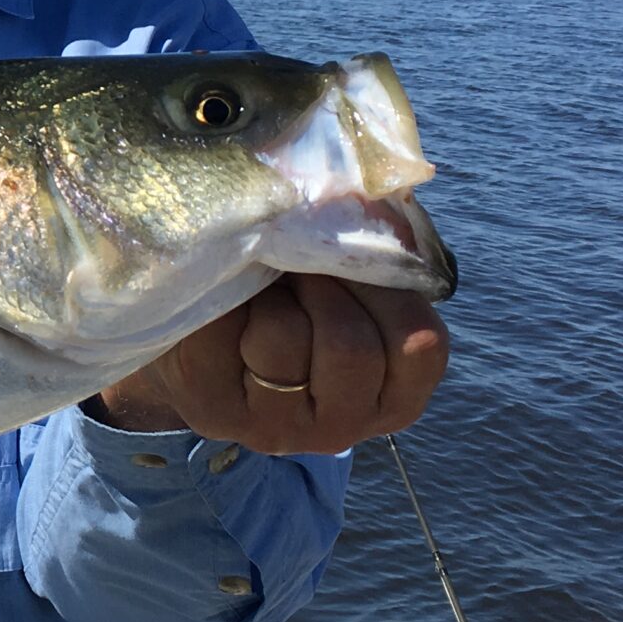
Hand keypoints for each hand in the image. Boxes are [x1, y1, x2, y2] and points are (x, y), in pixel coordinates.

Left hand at [93, 274, 448, 454]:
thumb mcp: (345, 268)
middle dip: (321, 283)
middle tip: (298, 268)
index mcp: (394, 396)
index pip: (420, 346)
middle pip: (350, 345)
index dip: (385, 287)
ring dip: (270, 292)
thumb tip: (373, 192)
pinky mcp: (215, 413)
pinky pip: (224, 337)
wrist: (201, 313)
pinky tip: (223, 303)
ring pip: (285, 337)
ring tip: (260, 288)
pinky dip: (223, 300)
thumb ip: (373, 247)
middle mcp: (342, 429)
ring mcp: (277, 429)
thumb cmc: (293, 285)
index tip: (352, 262)